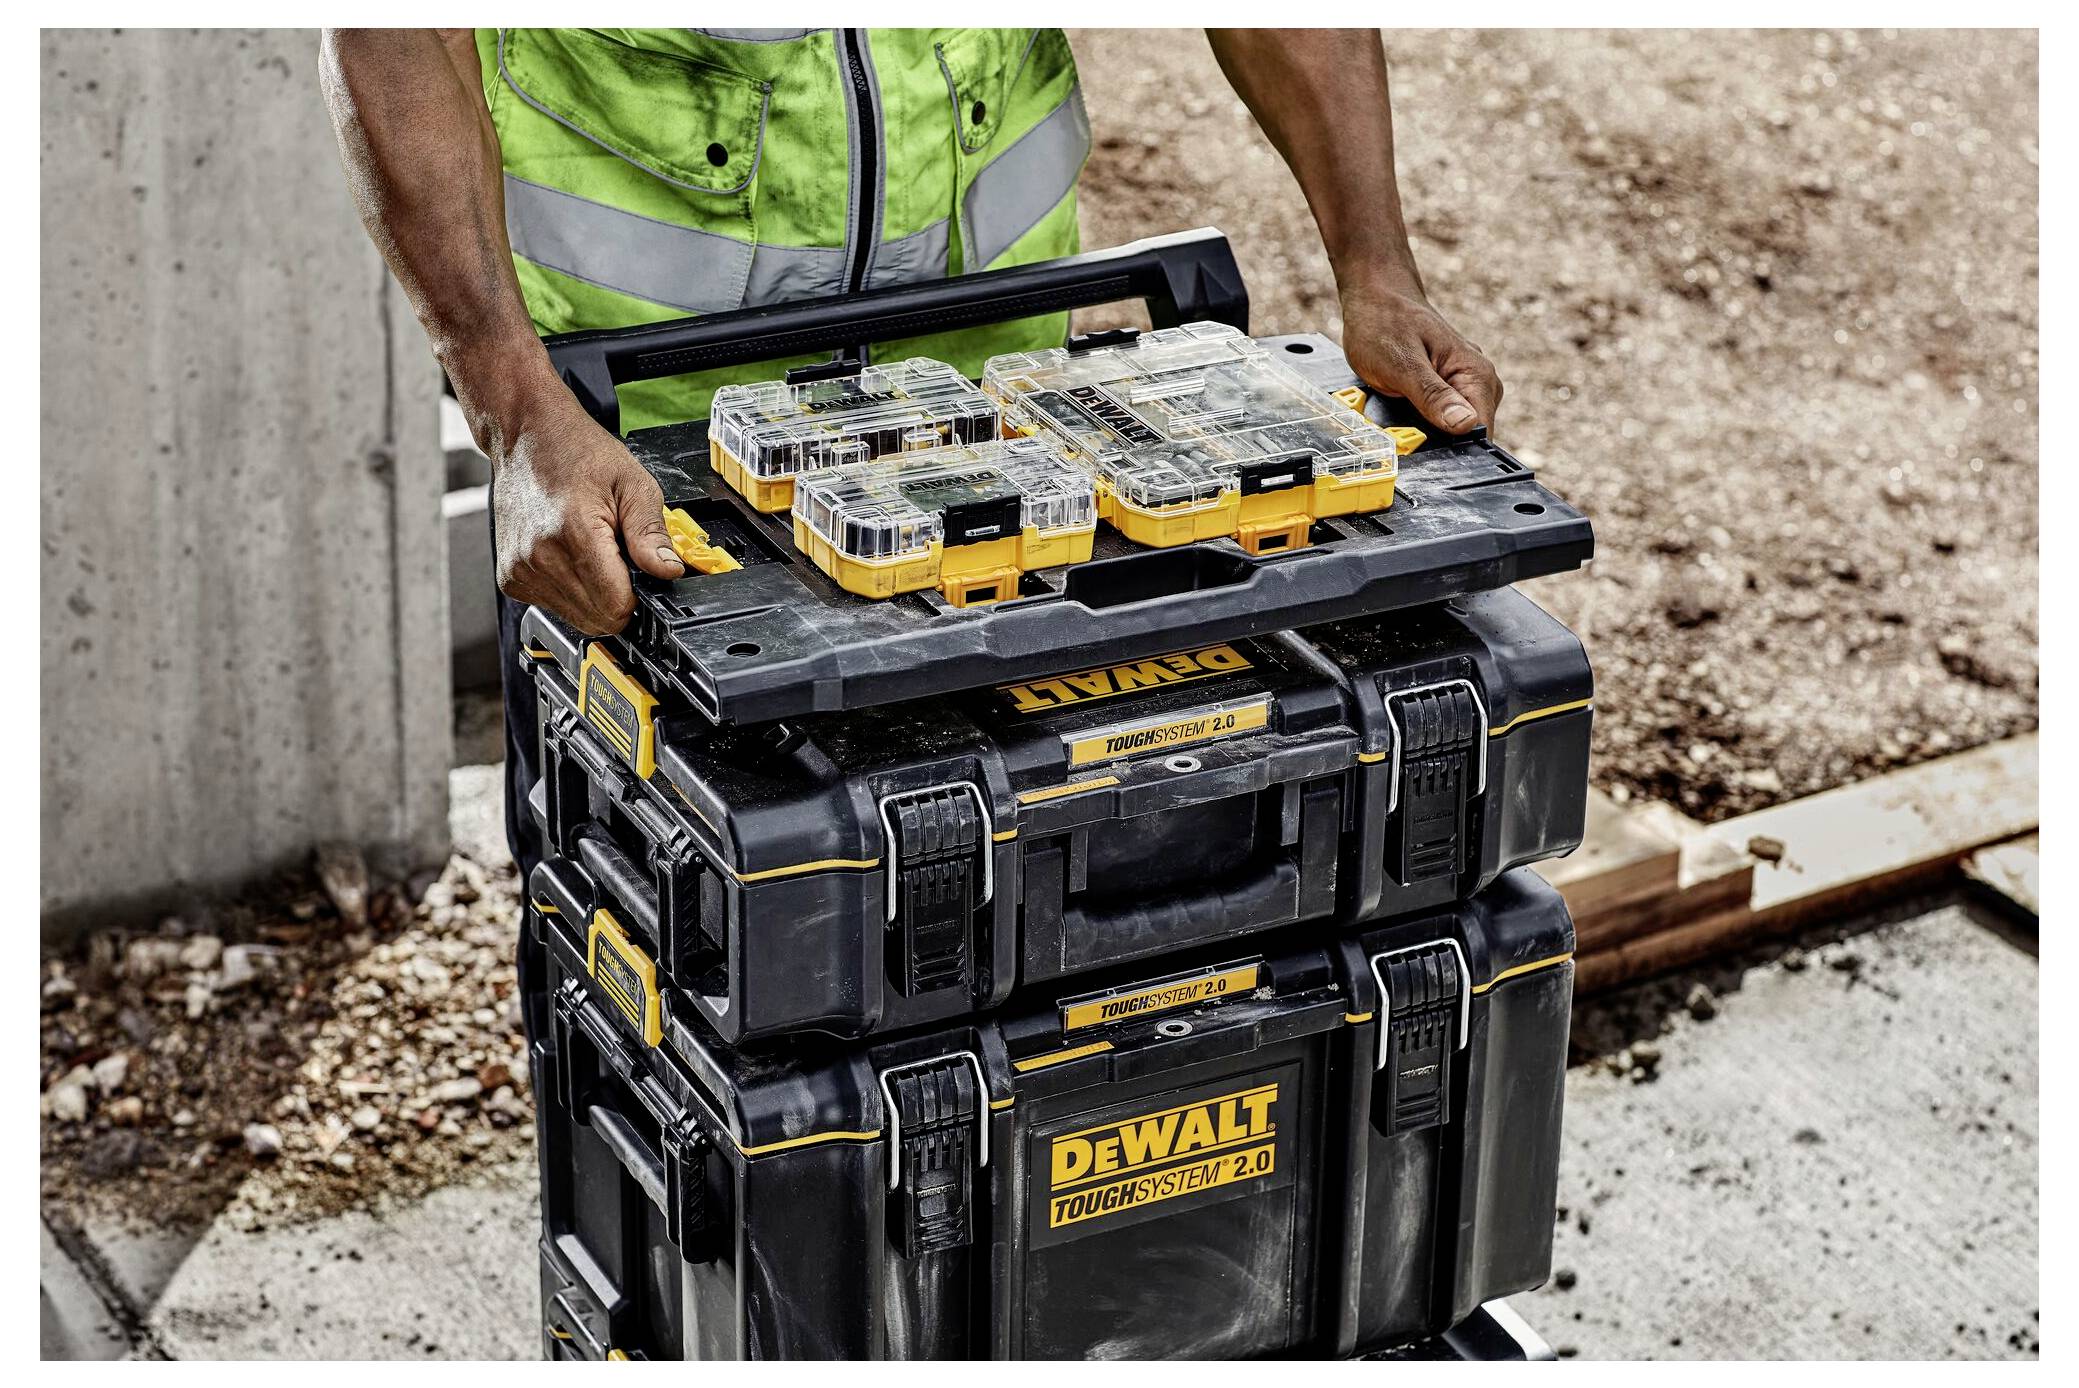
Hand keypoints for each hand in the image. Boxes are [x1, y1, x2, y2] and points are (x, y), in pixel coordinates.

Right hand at [491, 400, 684, 634]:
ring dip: (594, 595)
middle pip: (598, 619)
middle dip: (618, 597)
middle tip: (618, 558)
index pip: (616, 606)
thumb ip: (651, 534)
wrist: (527, 437)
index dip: (638, 596)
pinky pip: (554, 607)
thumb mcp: (633, 484)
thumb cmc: (578, 452)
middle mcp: (540, 558)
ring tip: (593, 552)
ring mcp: (521, 571)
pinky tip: (571, 557)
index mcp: (574, 534)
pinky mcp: (511, 578)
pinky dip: (571, 591)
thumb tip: (670, 572)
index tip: (640, 574)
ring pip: (577, 618)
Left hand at [1340, 284, 1501, 434]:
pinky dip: (1419, 421)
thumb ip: (1432, 395)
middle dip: (1435, 440)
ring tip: (1399, 406)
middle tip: (1400, 423)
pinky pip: (1441, 419)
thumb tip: (1464, 425)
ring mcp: (1465, 385)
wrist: (1376, 297)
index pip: (1481, 432)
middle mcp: (1479, 381)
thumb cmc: (1385, 322)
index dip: (1454, 449)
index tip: (1424, 448)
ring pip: (1452, 430)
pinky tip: (1402, 406)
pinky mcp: (1450, 389)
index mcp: (1476, 374)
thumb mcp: (1402, 364)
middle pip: (1467, 436)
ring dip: (1424, 430)